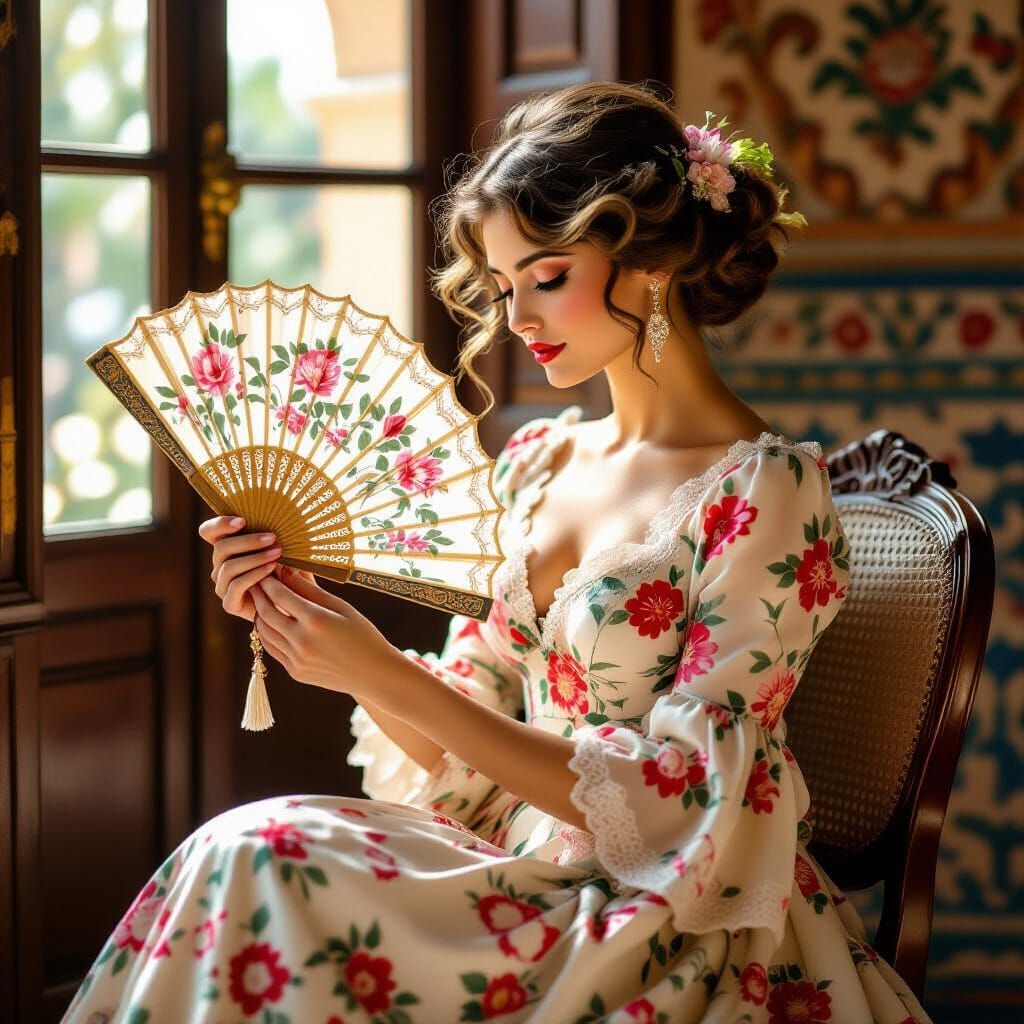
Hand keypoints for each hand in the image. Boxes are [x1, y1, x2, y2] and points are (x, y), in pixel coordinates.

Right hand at [198, 515, 321, 621]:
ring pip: (228, 566)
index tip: (243, 521)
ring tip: (277, 553)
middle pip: (221, 547)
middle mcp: (220, 566)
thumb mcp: (283, 551)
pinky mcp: (229, 603)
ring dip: (254, 558)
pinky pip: (236, 585)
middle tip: (272, 537)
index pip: (208, 531)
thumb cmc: (289, 571)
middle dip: (248, 541)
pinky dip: (254, 574)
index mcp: (228, 549)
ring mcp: (223, 586)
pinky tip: (272, 568)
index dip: (220, 524)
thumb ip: (274, 538)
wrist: (292, 605)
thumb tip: (280, 523)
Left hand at [250, 567, 398, 697]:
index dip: (269, 580)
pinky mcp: (295, 672)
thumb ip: (310, 590)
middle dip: (258, 594)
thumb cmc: (362, 634)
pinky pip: (272, 648)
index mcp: (317, 620)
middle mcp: (302, 641)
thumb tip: (285, 571)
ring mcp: (297, 660)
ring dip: (259, 613)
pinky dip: (267, 633)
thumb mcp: (341, 607)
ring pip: (265, 632)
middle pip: (267, 612)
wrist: (374, 673)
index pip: (280, 594)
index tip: (265, 569)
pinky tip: (269, 622)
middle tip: (254, 581)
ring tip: (260, 599)